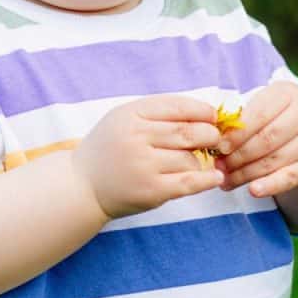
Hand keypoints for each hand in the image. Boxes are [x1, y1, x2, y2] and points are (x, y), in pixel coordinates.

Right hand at [73, 94, 223, 219]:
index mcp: (130, 115)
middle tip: (215, 139)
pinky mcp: (151, 191)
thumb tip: (204, 113)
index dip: (202, 111)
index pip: (177, 107)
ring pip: (190, 158)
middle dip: (210, 134)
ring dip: (201, 160)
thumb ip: (158, 113)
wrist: (82, 186)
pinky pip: (189, 183)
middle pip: (189, 132)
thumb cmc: (109, 149)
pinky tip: (215, 178)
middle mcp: (136, 137)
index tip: (213, 117)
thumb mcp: (124, 119)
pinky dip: (207, 180)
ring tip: (196, 160)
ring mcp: (143, 165)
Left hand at [215, 80, 297, 198]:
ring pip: (275, 160)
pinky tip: (253, 190)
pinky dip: (270, 186)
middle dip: (239, 155)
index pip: (259, 114)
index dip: (237, 133)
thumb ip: (242, 116)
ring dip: (246, 173)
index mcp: (287, 94)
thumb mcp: (264, 104)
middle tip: (219, 166)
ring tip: (226, 180)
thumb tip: (214, 137)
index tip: (219, 147)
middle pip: (267, 139)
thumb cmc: (277, 115)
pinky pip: (290, 178)